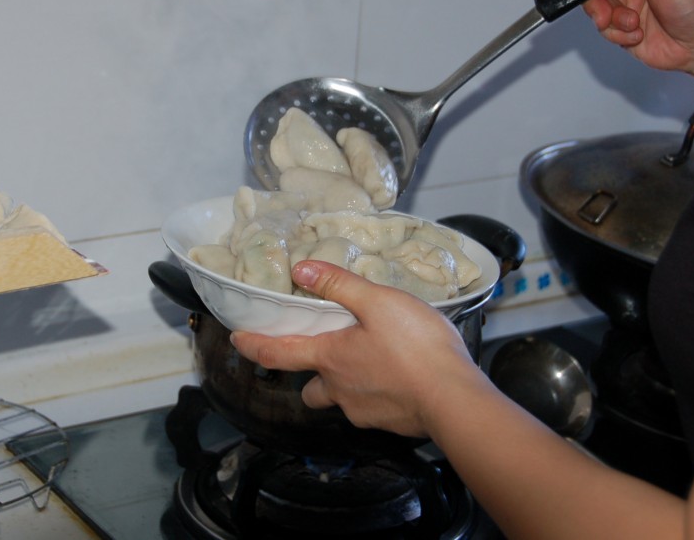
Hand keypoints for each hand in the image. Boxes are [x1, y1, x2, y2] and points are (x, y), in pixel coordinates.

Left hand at [230, 260, 477, 436]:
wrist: (454, 400)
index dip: (254, 346)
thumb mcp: (378, 302)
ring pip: (339, 400)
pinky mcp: (388, 424)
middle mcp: (339, 389)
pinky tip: (395, 379)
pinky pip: (369, 409)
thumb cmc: (417, 348)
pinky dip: (374, 394)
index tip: (239, 339)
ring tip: (364, 364)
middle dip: (308, 374)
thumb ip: (340, 285)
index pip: (278, 353)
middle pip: (308, 388)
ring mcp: (363, 411)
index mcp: (330, 357)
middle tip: (321, 355)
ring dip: (341, 386)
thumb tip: (302, 270)